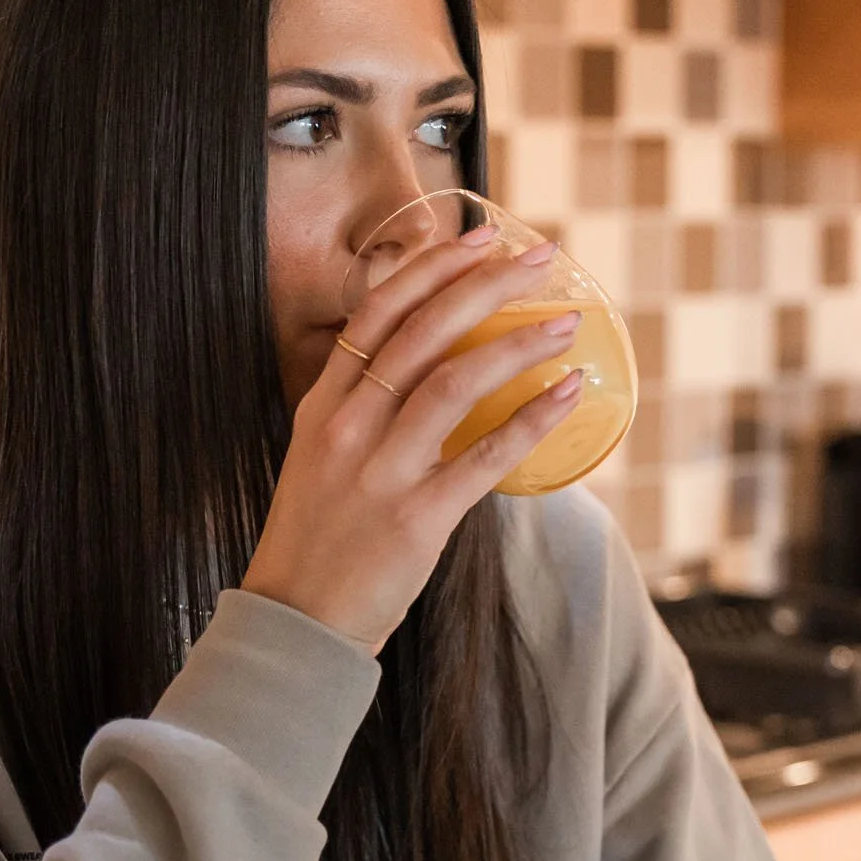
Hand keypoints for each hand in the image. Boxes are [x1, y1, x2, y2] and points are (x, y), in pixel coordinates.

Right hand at [242, 228, 583, 650]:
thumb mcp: (320, 459)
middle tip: (540, 257)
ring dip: (516, 344)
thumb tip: (432, 371)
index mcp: (323, 405)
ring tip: (565, 322)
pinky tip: (565, 395)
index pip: (378, 313)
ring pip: (454, 382)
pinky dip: (530, 419)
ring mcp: (382, 471)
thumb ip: (363, 412)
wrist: (295, 622)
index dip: (432, 268)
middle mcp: (349, 427)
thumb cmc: (318, 541)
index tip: (479, 238)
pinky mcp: (418, 518)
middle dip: (486, 285)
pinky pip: (485, 456)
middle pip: (423, 332)